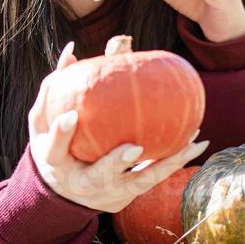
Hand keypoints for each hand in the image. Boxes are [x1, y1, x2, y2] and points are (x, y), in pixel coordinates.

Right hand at [28, 40, 209, 213]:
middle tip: (133, 147)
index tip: (71, 115)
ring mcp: (108, 191)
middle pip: (100, 175)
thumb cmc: (57, 144)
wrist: (67, 192)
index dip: (61, 134)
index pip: (54, 150)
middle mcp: (83, 183)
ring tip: (189, 142)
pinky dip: (177, 160)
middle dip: (116, 162)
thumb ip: (54, 88)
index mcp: (55, 163)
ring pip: (138, 180)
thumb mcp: (46, 121)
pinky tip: (197, 143)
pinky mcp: (129, 193)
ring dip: (165, 163)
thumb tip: (71, 49)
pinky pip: (156, 176)